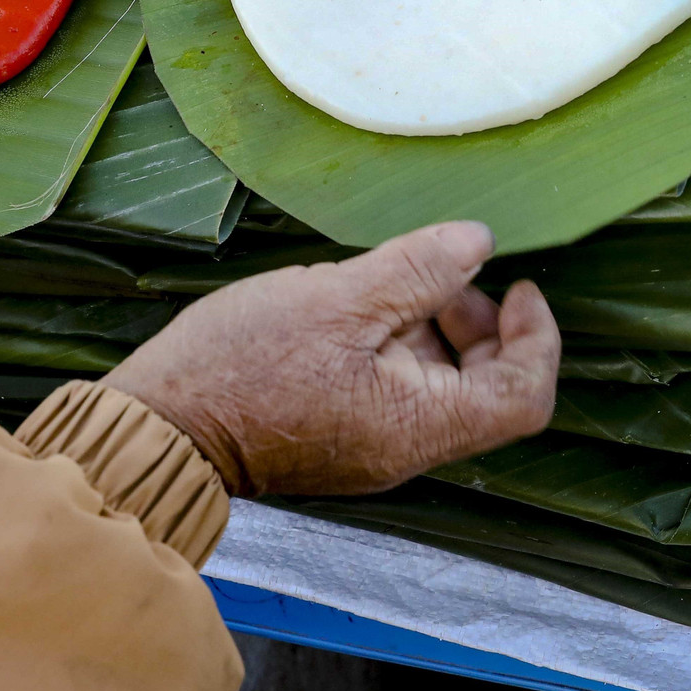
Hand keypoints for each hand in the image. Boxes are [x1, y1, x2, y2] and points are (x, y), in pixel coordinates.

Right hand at [102, 221, 559, 496]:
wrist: (154, 427)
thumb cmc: (240, 366)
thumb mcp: (337, 299)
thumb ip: (417, 270)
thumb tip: (479, 242)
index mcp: (418, 427)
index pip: (523, 397)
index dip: (536, 338)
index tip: (519, 286)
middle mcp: (404, 448)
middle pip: (485, 389)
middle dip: (479, 323)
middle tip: (444, 272)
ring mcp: (370, 445)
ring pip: (437, 386)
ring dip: (432, 326)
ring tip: (385, 279)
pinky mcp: (338, 434)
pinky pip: (394, 389)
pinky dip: (395, 343)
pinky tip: (351, 305)